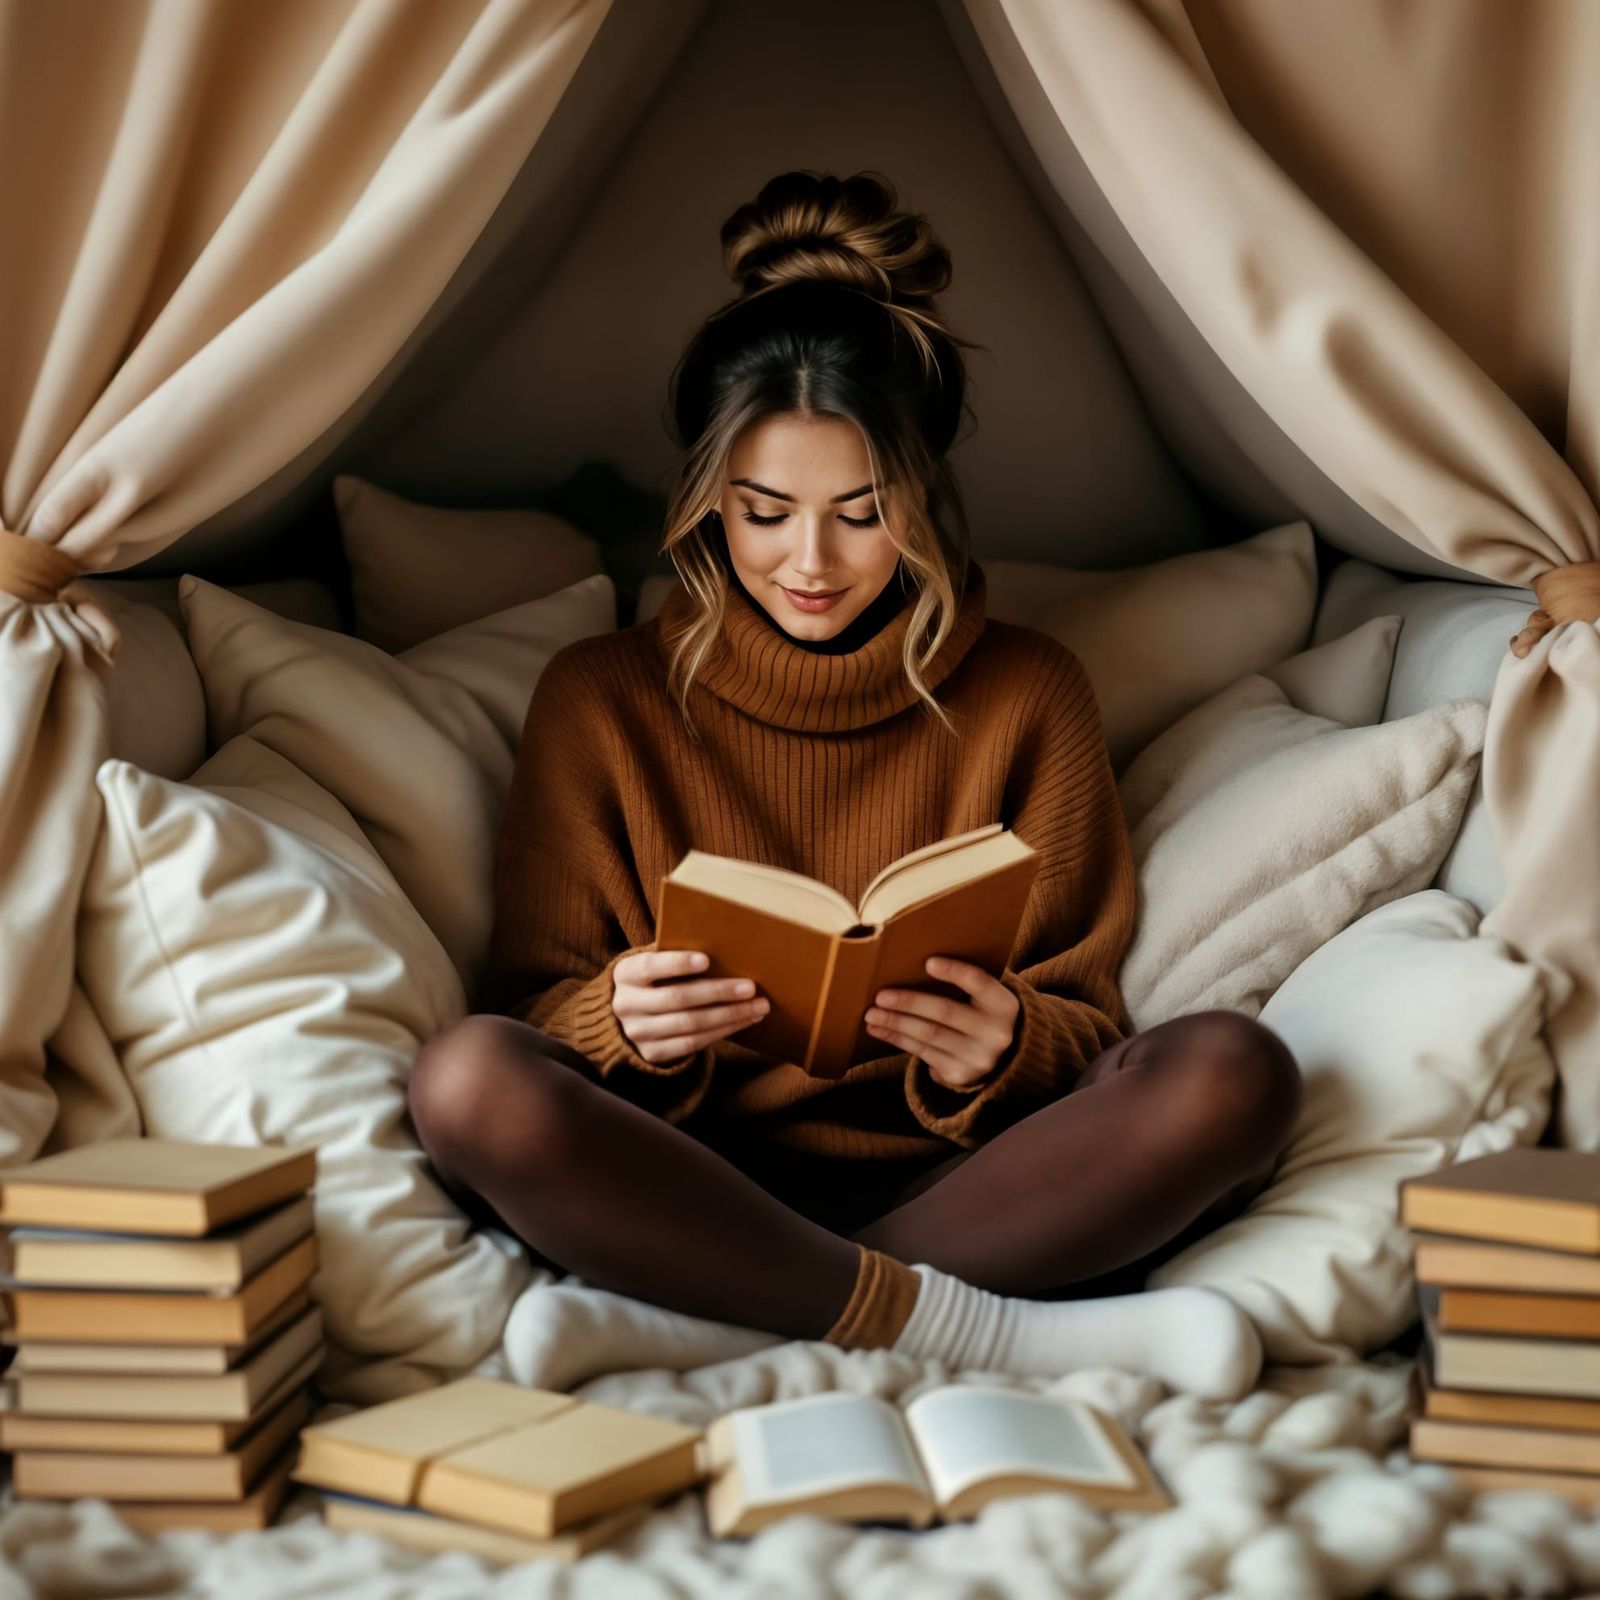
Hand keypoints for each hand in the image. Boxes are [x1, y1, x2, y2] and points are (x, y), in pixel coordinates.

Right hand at [612, 950, 768, 1063]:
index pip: (650, 966)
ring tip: (758, 1006)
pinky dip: (723, 1031)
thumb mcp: (657, 964)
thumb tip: (723, 945)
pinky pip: (693, 1043)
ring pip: (690, 1024)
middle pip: (677, 998)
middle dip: (717, 992)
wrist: (632, 1017)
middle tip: (750, 987)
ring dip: (729, 1015)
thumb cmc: (656, 980)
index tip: (707, 959)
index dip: (677, 963)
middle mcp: (626, 1004)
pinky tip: (744, 1020)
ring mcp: (638, 1032)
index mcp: (625, 974)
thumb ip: (676, 955)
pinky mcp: (653, 1053)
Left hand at [864, 955, 1019, 1090]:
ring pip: (928, 1035)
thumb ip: (963, 984)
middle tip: (881, 996)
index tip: (928, 962)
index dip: (955, 972)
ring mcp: (977, 1058)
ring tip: (871, 1013)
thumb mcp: (984, 999)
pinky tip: (878, 1029)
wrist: (999, 1059)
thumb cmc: (980, 1013)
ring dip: (895, 1022)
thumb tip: (912, 964)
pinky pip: (921, 1052)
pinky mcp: (958, 1074)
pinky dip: (896, 1038)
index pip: (980, 983)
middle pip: (946, 1012)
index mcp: (1005, 1006)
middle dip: (910, 1002)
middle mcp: (996, 1034)